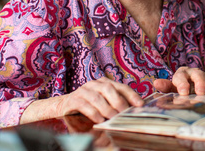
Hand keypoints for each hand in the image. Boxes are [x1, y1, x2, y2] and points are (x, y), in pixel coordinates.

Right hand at [20, 77, 143, 124]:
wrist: (64, 105)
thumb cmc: (89, 104)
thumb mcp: (104, 101)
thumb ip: (116, 102)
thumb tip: (134, 109)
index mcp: (105, 83)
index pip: (121, 86)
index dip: (132, 95)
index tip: (140, 104)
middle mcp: (95, 84)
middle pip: (109, 89)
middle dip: (119, 102)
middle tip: (124, 113)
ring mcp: (84, 90)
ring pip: (97, 98)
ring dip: (107, 109)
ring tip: (113, 118)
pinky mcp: (74, 100)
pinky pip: (86, 105)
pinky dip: (94, 113)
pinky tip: (100, 120)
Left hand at [153, 67, 204, 95]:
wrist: (192, 90)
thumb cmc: (179, 89)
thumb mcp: (171, 88)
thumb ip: (165, 86)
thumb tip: (156, 83)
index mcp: (182, 73)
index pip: (181, 76)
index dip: (182, 84)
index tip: (183, 93)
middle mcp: (194, 73)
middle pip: (198, 75)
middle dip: (200, 83)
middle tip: (200, 93)